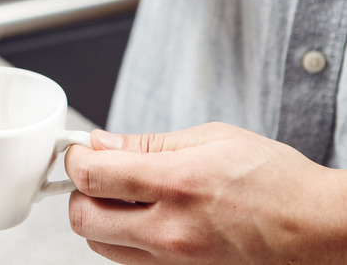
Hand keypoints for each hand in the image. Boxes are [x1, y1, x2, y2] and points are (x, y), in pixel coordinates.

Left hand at [64, 122, 346, 263]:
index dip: (74, 159)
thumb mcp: (211, 139)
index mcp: (177, 186)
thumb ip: (147, 144)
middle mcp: (170, 232)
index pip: (92, 177)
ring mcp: (174, 263)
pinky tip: (145, 218)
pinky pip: (129, 261)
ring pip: (99, 246)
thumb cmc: (274, 181)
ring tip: (123, 196)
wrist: (316, 228)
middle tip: (96, 173)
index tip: (78, 150)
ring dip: (98, 217)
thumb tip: (101, 143)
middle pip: (82, 218)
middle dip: (78, 191)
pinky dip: (123, 239)